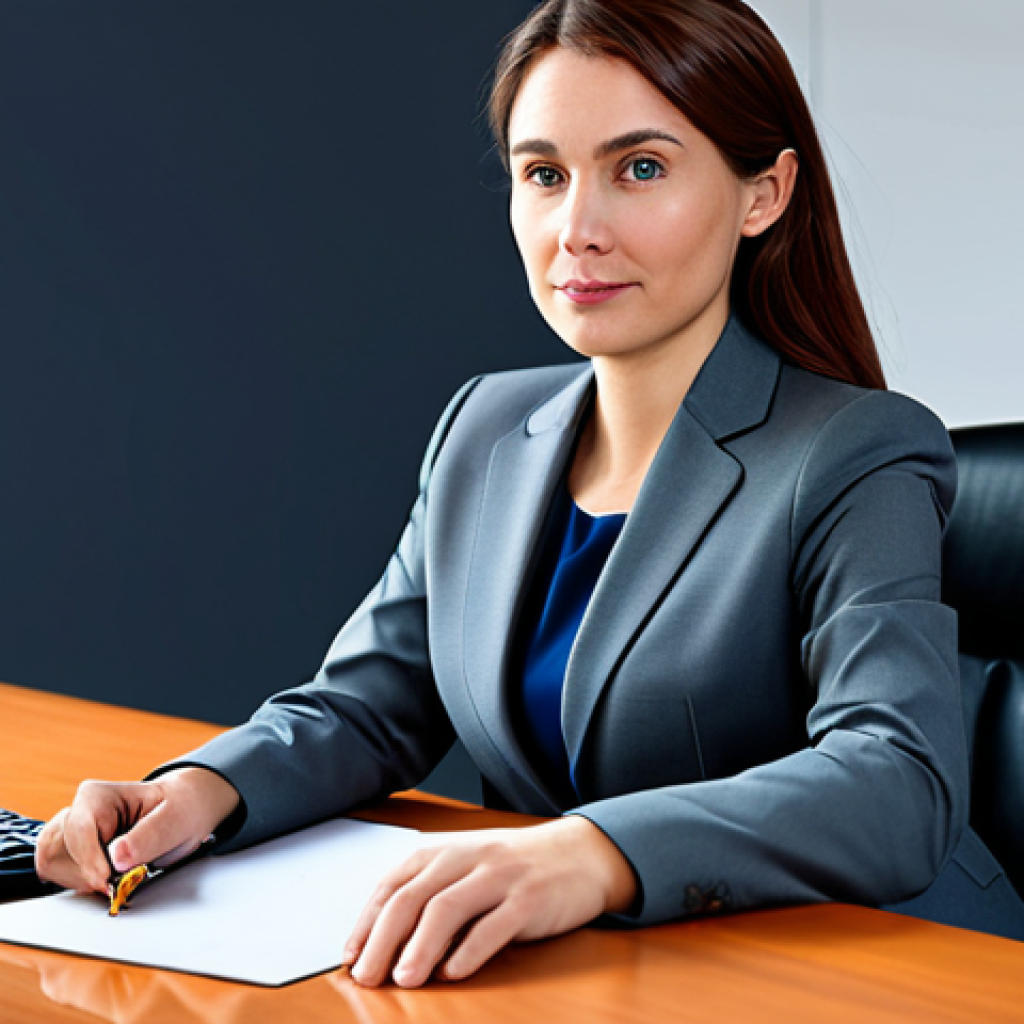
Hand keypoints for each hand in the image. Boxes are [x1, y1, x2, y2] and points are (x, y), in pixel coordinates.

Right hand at [35, 767, 240, 892]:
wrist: (183, 812)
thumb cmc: (180, 808)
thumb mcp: (176, 818)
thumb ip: (149, 837)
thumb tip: (117, 858)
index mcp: (98, 796)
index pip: (78, 831)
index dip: (91, 860)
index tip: (109, 881)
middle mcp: (78, 811)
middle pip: (59, 852)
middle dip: (90, 872)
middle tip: (121, 877)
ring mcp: (69, 832)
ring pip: (53, 865)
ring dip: (84, 879)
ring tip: (118, 872)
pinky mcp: (69, 851)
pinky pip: (57, 874)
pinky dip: (81, 882)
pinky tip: (106, 875)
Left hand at [342, 815, 636, 987]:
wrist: (580, 853)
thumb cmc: (514, 868)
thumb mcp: (467, 869)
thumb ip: (430, 894)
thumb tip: (386, 944)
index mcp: (445, 850)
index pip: (393, 883)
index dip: (367, 921)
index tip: (351, 956)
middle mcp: (467, 857)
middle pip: (413, 897)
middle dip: (383, 939)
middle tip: (368, 976)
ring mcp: (499, 875)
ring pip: (448, 908)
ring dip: (420, 947)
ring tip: (404, 980)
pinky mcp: (529, 898)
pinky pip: (494, 925)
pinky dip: (470, 951)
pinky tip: (453, 973)